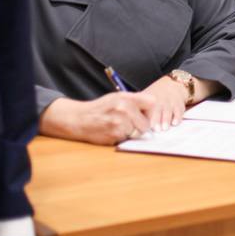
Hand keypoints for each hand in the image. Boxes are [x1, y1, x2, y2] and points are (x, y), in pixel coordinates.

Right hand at [39, 93, 159, 144]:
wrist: (79, 119)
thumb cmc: (101, 108)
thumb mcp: (117, 97)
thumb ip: (135, 99)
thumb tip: (154, 106)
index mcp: (126, 97)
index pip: (152, 103)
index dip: (150, 111)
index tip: (145, 114)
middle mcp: (124, 109)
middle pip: (147, 123)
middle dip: (140, 125)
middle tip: (128, 122)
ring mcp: (119, 123)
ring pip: (138, 133)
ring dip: (131, 132)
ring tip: (118, 126)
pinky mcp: (115, 136)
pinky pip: (127, 139)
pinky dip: (123, 137)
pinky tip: (113, 131)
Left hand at [140, 75, 191, 130]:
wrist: (171, 85)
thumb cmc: (156, 96)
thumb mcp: (146, 97)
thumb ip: (139, 109)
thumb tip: (131, 122)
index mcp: (149, 100)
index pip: (146, 108)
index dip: (146, 117)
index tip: (144, 125)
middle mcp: (160, 100)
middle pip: (157, 109)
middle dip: (156, 119)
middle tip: (156, 129)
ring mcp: (170, 101)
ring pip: (168, 110)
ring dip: (166, 119)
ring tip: (165, 128)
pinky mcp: (179, 104)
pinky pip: (179, 110)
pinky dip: (177, 117)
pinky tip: (175, 123)